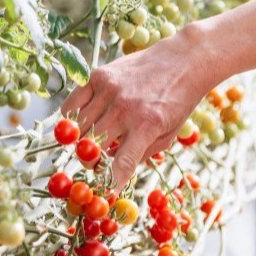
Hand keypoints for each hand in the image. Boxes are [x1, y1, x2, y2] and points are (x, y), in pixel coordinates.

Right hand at [62, 27, 213, 186]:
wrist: (183, 60)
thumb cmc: (178, 100)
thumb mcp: (169, 133)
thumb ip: (142, 152)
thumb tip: (113, 168)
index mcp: (146, 125)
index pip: (119, 163)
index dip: (108, 183)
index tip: (102, 194)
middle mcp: (125, 108)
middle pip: (91, 147)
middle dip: (90, 162)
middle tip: (94, 163)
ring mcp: (109, 90)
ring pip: (78, 128)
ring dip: (81, 142)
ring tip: (92, 142)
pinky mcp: (98, 76)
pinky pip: (72, 105)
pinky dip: (71, 119)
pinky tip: (82, 122)